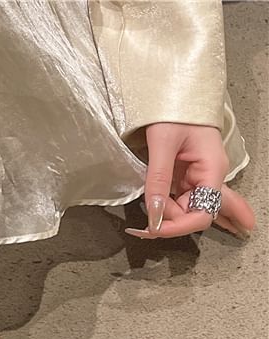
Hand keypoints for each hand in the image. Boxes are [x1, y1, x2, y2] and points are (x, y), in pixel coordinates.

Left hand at [125, 122, 254, 239]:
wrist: (175, 90)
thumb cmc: (175, 109)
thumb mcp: (163, 143)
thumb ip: (158, 179)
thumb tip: (154, 214)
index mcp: (212, 169)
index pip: (203, 212)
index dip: (179, 226)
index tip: (153, 229)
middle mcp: (209, 176)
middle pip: (194, 214)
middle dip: (171, 225)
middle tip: (143, 232)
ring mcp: (198, 176)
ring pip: (188, 209)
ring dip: (167, 221)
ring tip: (142, 229)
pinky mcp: (185, 175)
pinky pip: (181, 199)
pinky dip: (168, 211)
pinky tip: (159, 224)